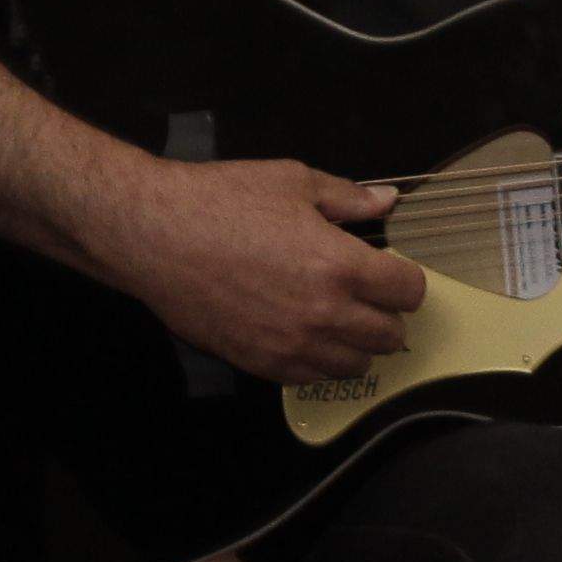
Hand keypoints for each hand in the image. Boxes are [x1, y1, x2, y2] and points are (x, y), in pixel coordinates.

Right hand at [100, 159, 428, 383]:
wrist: (153, 235)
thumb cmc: (219, 201)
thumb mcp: (291, 181)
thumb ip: (347, 197)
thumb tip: (387, 200)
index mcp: (341, 265)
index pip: (409, 291)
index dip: (404, 279)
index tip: (389, 272)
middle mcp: (324, 314)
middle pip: (390, 335)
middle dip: (386, 314)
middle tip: (366, 296)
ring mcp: (293, 345)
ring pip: (356, 365)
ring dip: (357, 344)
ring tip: (337, 319)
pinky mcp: (262, 363)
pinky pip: (313, 379)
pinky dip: (320, 362)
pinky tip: (306, 336)